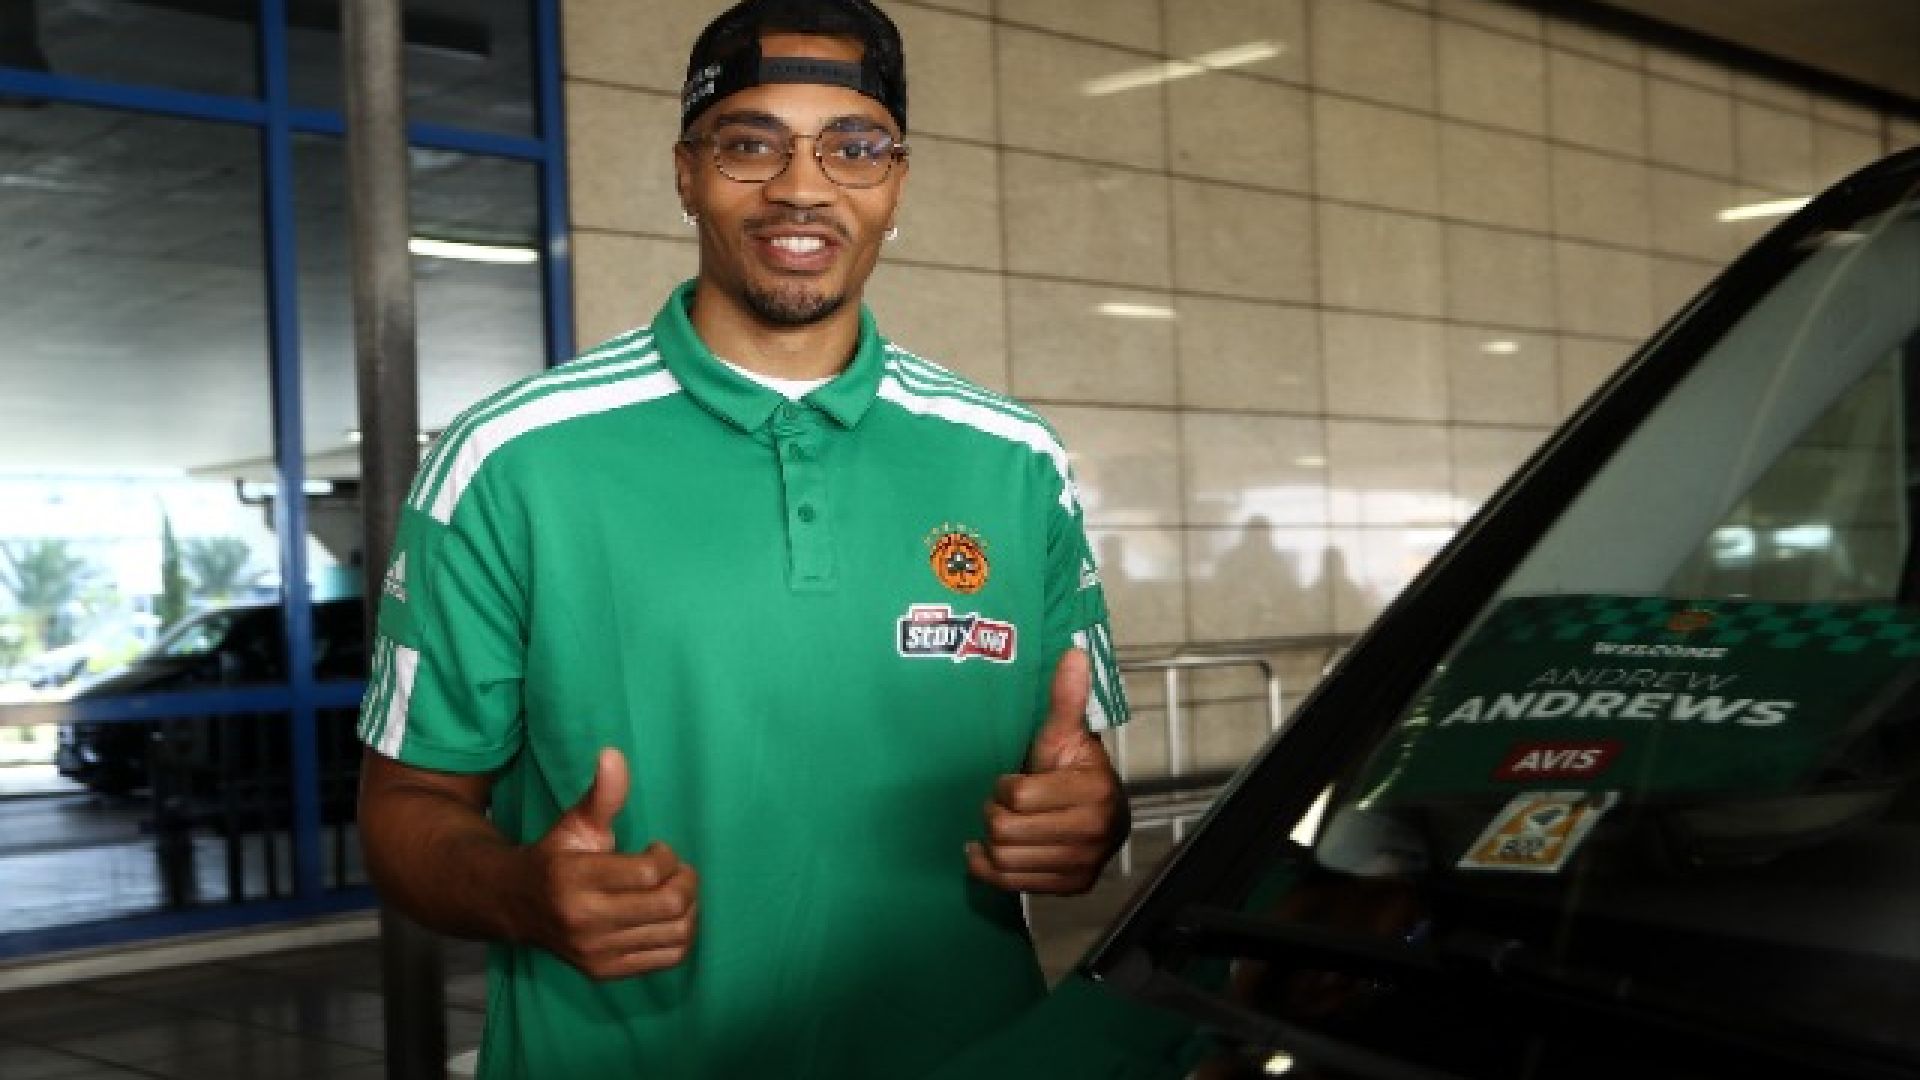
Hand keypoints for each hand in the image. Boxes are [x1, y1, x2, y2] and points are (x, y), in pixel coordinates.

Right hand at [521, 747, 698, 979]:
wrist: (515, 906)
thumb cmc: (555, 857)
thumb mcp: (576, 822)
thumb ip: (602, 794)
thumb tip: (613, 754)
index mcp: (576, 880)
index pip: (651, 872)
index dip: (667, 856)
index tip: (656, 848)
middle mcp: (585, 922)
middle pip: (670, 904)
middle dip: (685, 880)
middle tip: (674, 871)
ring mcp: (596, 953)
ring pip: (676, 933)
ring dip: (688, 907)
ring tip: (671, 892)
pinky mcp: (605, 972)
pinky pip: (668, 958)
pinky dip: (680, 934)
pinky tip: (666, 916)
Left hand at [967, 649, 1124, 894]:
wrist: (1102, 813)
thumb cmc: (1074, 769)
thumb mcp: (1066, 733)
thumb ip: (1066, 698)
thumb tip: (1074, 653)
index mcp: (1092, 791)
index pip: (1016, 796)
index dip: (1004, 786)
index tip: (1011, 780)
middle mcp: (1093, 833)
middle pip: (1006, 832)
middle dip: (994, 814)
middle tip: (1001, 805)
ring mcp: (1084, 864)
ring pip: (1005, 861)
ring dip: (990, 843)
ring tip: (998, 825)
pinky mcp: (1072, 887)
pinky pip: (1011, 885)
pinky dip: (989, 870)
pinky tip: (985, 852)